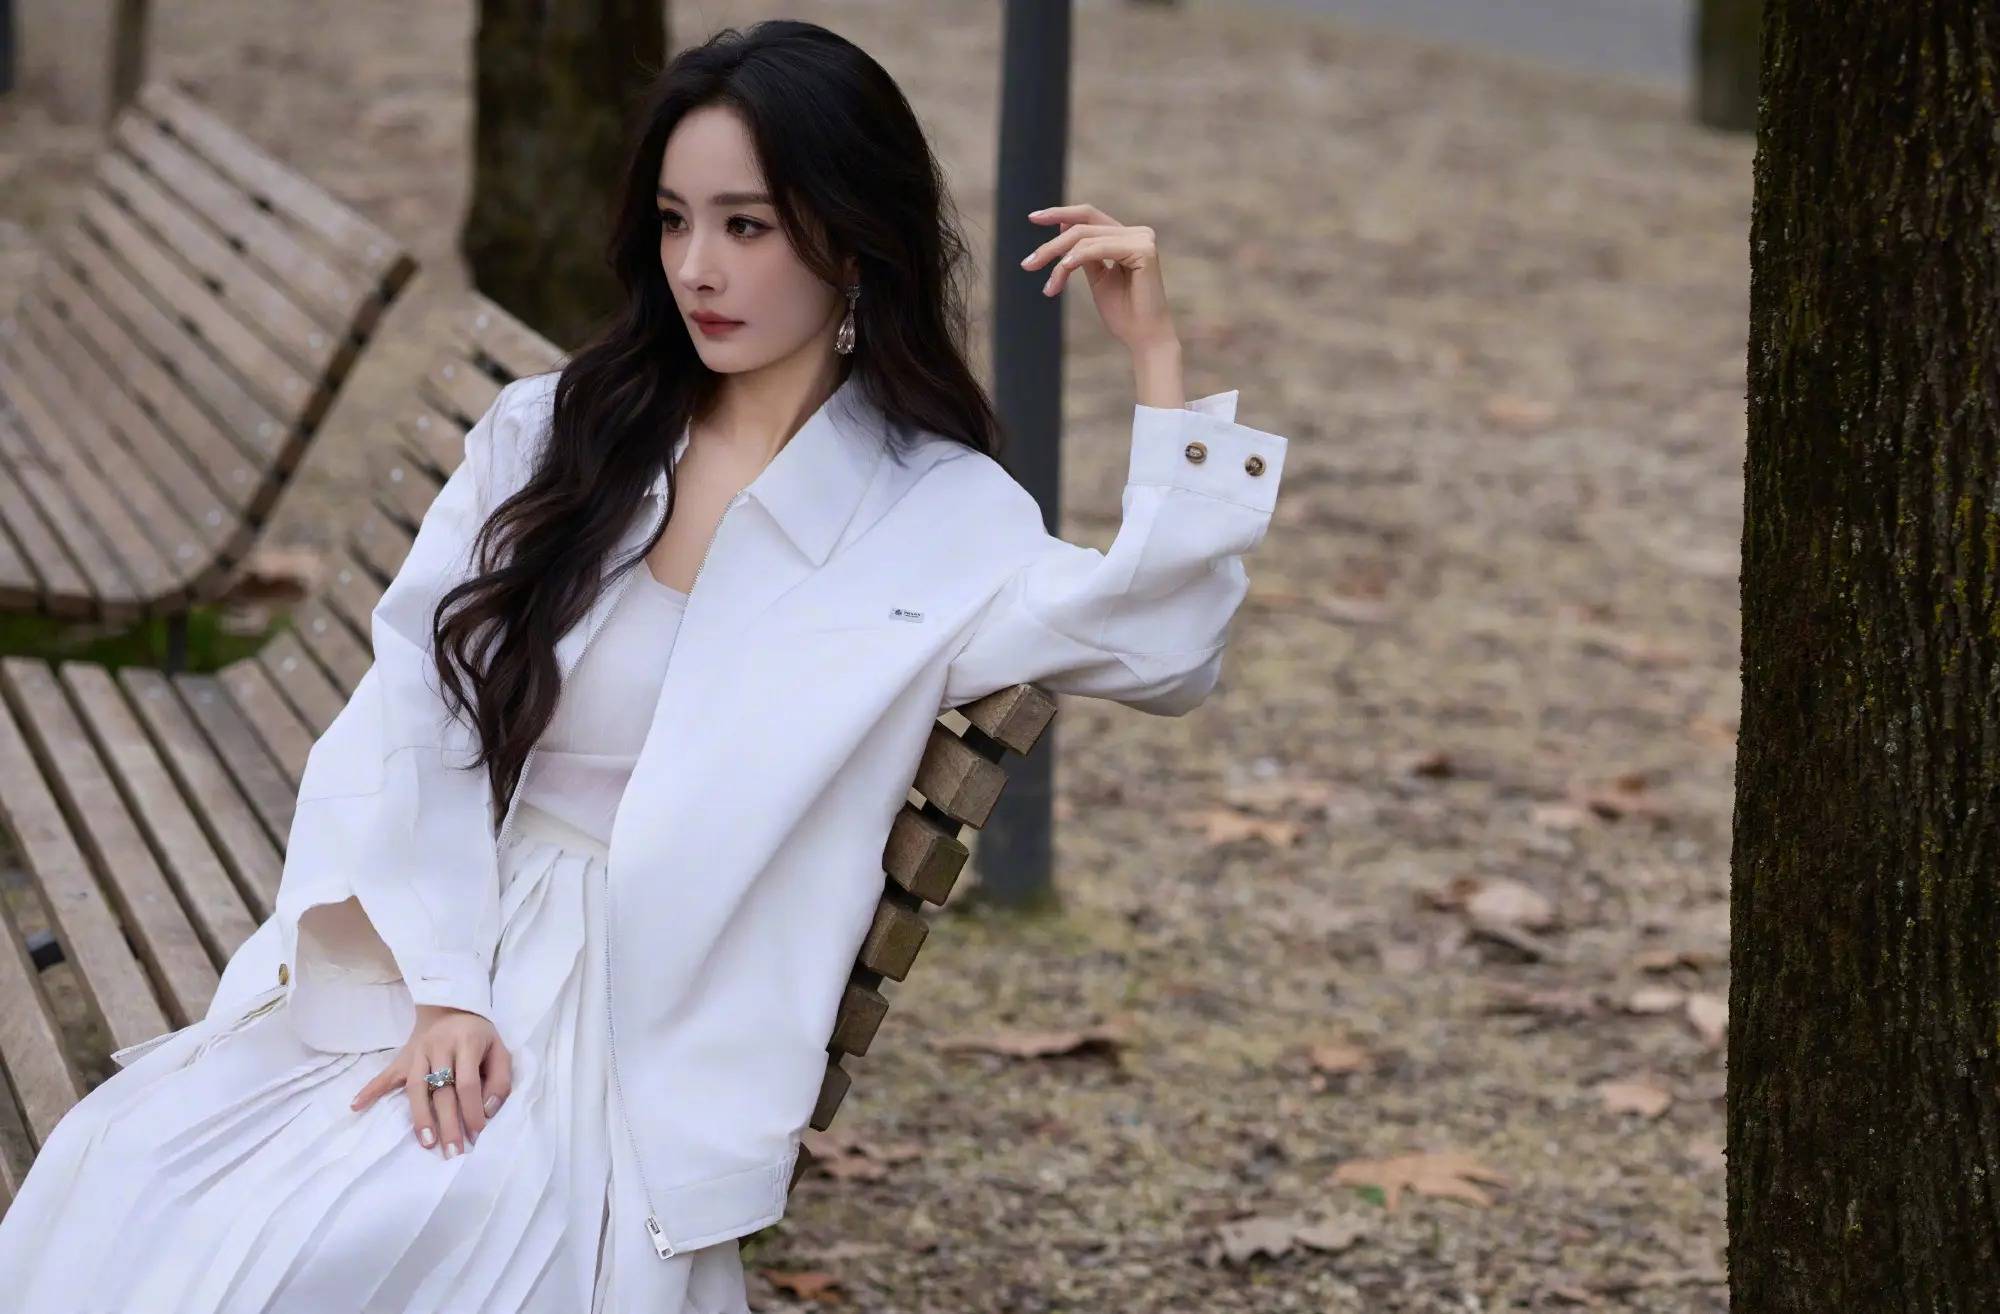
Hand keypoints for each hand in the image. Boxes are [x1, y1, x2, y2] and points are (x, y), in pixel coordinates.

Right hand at [350, 1004, 512, 1157]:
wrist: (452, 1006)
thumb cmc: (479, 1036)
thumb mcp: (500, 1050)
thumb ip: (500, 1080)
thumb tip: (488, 1111)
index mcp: (467, 1043)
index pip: (468, 1083)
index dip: (472, 1111)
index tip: (477, 1134)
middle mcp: (439, 1047)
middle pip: (442, 1090)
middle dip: (448, 1124)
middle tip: (452, 1152)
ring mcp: (418, 1052)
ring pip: (416, 1087)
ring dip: (420, 1116)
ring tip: (426, 1142)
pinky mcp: (403, 1057)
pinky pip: (385, 1074)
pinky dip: (370, 1089)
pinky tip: (356, 1105)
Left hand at [1019, 202, 1178, 353]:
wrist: (1143, 338)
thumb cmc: (1123, 313)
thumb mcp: (1098, 277)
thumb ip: (1084, 252)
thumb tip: (1063, 225)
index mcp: (1128, 237)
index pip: (1088, 216)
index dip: (1059, 213)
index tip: (1032, 218)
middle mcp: (1138, 233)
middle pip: (1082, 227)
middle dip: (1051, 246)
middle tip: (1027, 264)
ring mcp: (1143, 239)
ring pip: (1086, 238)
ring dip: (1060, 262)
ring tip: (1049, 286)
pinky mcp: (1144, 251)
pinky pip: (1098, 249)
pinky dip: (1077, 258)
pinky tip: (1063, 268)